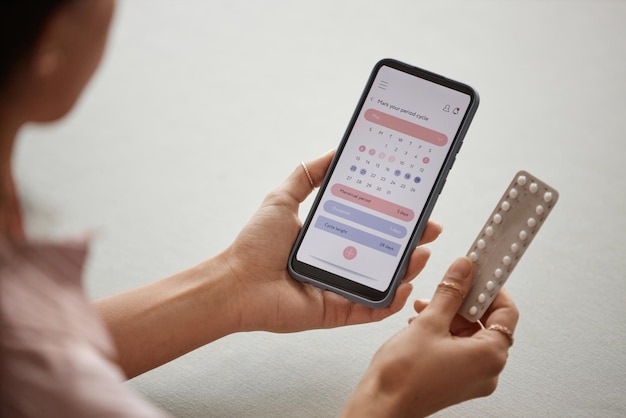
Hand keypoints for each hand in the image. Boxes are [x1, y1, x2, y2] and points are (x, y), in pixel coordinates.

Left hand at [220, 150, 442, 332]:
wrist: (236, 283)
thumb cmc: (255, 245)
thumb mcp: (283, 198)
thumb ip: (308, 174)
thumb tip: (334, 151)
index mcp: (331, 238)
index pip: (372, 225)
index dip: (396, 217)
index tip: (415, 205)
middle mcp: (340, 263)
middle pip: (385, 253)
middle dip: (411, 242)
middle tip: (428, 230)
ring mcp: (342, 288)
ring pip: (385, 281)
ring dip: (408, 269)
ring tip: (421, 254)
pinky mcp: (338, 311)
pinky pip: (372, 310)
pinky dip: (392, 302)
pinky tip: (404, 287)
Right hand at [341, 257, 518, 417]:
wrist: (381, 403)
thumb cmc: (403, 376)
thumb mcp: (429, 322)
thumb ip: (450, 292)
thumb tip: (464, 270)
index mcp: (489, 356)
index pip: (506, 311)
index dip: (490, 288)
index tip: (477, 273)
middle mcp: (486, 370)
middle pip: (487, 322)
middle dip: (464, 302)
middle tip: (448, 287)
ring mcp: (471, 377)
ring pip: (469, 334)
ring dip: (449, 316)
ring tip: (426, 309)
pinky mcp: (456, 379)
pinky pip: (459, 348)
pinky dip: (444, 332)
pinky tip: (422, 324)